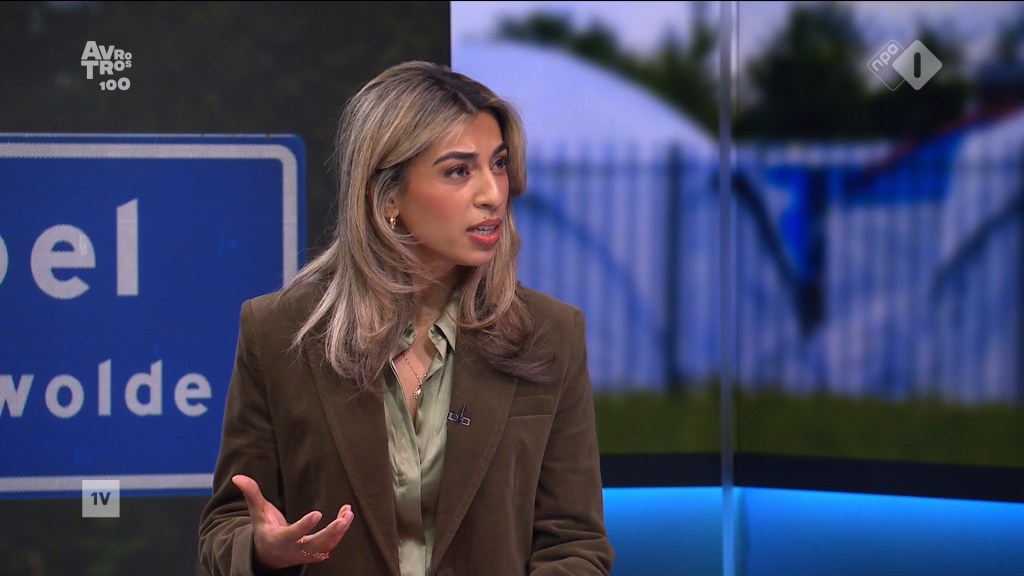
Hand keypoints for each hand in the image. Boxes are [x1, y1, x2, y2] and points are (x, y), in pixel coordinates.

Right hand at [231, 474, 353, 567]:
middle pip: (314, 545)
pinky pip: (331, 544)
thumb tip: (237, 477)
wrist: (269, 555)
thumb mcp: (257, 513)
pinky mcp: (316, 553)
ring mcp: (306, 554)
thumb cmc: (264, 529)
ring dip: (339, 532)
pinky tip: (347, 514)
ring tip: (348, 513)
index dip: (305, 526)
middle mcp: (294, 549)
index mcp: (278, 539)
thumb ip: (251, 494)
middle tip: (342, 520)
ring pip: (326, 546)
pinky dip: (341, 532)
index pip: (293, 534)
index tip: (318, 514)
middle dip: (329, 533)